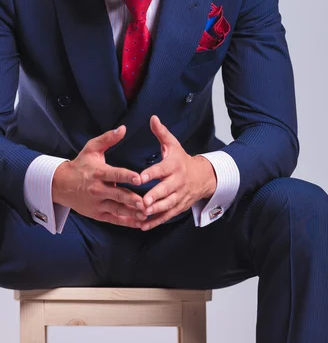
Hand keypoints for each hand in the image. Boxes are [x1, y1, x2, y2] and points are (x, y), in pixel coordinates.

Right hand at [51, 125, 146, 227]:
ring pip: (117, 209)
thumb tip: (123, 128)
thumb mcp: (91, 148)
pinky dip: (126, 222)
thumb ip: (108, 138)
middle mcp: (98, 190)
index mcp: (98, 173)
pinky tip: (139, 223)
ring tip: (146, 214)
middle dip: (132, 199)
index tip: (139, 178)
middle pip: (118, 195)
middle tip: (146, 202)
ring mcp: (97, 203)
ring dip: (132, 213)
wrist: (61, 185)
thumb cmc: (80, 165)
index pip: (114, 174)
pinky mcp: (98, 214)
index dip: (127, 176)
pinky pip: (114, 219)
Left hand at [138, 115, 217, 230]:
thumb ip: (161, 133)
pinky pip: (167, 215)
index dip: (150, 174)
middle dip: (154, 196)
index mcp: (173, 165)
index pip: (161, 169)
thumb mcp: (173, 144)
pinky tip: (143, 225)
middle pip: (165, 190)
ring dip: (154, 211)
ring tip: (141, 214)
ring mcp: (179, 195)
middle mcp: (177, 181)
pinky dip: (156, 222)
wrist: (203, 177)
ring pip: (167, 205)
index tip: (139, 177)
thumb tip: (152, 118)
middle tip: (142, 202)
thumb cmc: (181, 159)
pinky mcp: (178, 206)